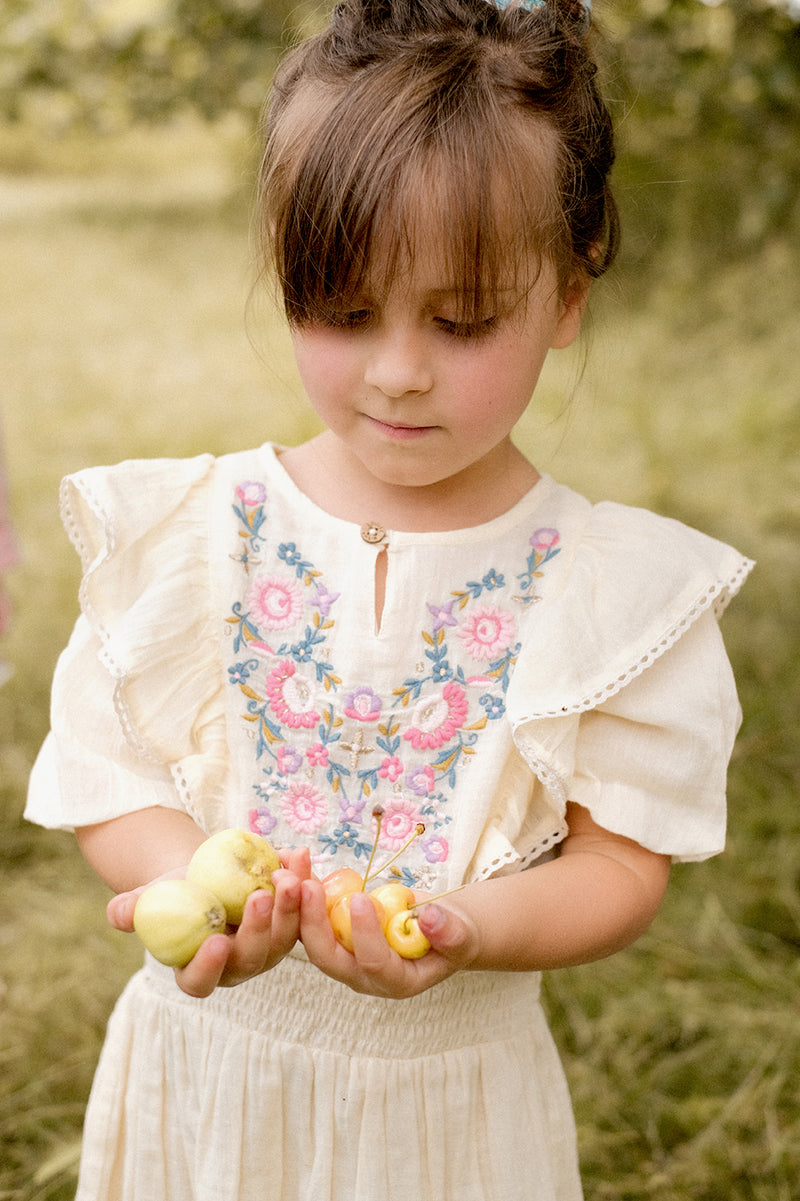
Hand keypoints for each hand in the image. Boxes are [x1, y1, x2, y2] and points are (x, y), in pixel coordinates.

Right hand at [107, 847, 311, 997]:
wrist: (206, 872)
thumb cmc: (173, 889)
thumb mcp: (151, 895)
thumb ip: (133, 907)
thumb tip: (119, 912)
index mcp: (199, 970)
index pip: (202, 981)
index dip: (209, 966)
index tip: (215, 940)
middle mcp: (238, 966)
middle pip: (253, 957)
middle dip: (259, 928)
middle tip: (259, 895)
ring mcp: (270, 948)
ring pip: (286, 936)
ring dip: (290, 905)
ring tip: (286, 869)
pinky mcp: (293, 924)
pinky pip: (303, 909)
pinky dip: (304, 881)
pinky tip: (299, 855)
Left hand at [299, 876, 480, 998]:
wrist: (437, 927)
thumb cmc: (453, 934)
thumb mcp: (461, 935)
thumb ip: (449, 932)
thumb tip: (428, 917)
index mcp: (393, 982)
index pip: (372, 963)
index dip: (365, 934)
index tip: (362, 900)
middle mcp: (360, 974)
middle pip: (327, 956)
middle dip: (313, 921)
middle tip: (307, 886)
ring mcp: (342, 954)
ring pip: (309, 934)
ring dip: (296, 900)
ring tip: (290, 866)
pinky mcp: (331, 932)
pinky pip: (308, 912)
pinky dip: (299, 886)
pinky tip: (291, 858)